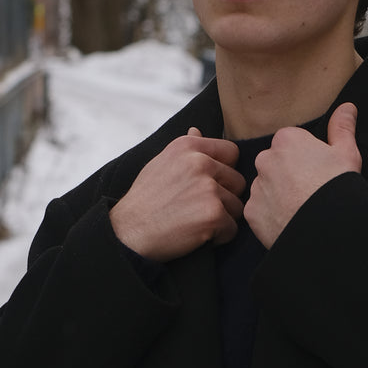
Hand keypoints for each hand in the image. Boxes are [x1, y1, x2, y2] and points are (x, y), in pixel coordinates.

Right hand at [110, 127, 245, 258]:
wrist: (128, 232)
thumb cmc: (145, 201)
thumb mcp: (160, 164)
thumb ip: (185, 149)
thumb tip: (197, 130)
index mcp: (188, 146)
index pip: (231, 152)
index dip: (224, 172)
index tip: (206, 186)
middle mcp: (200, 162)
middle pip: (238, 181)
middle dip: (225, 198)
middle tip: (197, 209)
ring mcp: (208, 188)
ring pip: (237, 207)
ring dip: (222, 219)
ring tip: (194, 222)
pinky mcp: (213, 213)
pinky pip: (232, 229)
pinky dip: (218, 237)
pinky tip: (195, 234)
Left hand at [244, 103, 360, 249]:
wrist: (327, 226)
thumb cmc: (338, 186)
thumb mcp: (346, 153)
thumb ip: (342, 127)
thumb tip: (347, 107)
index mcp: (286, 140)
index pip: (291, 144)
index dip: (306, 158)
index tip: (316, 172)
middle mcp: (265, 159)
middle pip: (275, 164)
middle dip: (288, 175)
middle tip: (308, 191)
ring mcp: (256, 186)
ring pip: (266, 187)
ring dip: (278, 195)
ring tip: (300, 208)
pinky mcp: (252, 212)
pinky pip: (260, 210)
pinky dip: (271, 215)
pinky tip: (289, 221)